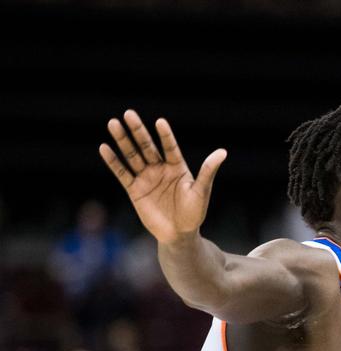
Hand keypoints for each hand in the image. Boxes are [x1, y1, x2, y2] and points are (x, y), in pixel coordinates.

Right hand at [99, 110, 226, 243]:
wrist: (179, 234)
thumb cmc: (194, 213)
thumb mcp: (202, 192)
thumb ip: (208, 171)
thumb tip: (222, 152)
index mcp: (177, 167)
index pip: (170, 147)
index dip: (165, 135)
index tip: (160, 122)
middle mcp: (160, 169)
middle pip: (147, 146)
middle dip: (138, 131)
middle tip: (128, 113)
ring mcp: (146, 178)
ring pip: (132, 156)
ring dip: (123, 140)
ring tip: (113, 123)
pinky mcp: (134, 190)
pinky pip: (122, 173)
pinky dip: (113, 161)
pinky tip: (104, 148)